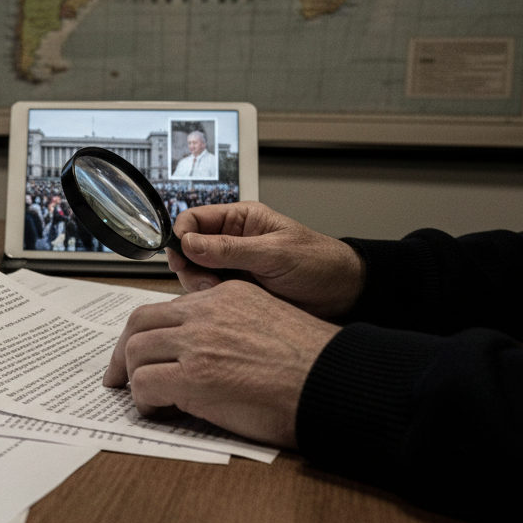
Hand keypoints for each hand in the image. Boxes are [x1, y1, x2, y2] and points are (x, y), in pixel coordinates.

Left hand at [105, 280, 339, 446]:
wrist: (335, 382)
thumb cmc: (312, 365)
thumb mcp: (268, 321)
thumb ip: (232, 325)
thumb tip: (205, 351)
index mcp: (226, 295)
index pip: (169, 307)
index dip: (149, 332)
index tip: (142, 349)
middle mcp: (207, 312)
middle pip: (141, 322)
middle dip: (124, 351)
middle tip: (120, 375)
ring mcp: (198, 342)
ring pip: (136, 351)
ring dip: (133, 377)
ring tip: (144, 398)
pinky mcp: (195, 376)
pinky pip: (146, 384)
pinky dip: (143, 400)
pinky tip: (157, 410)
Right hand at [168, 202, 363, 318]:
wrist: (342, 293)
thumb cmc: (318, 263)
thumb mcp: (274, 253)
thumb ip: (230, 249)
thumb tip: (190, 243)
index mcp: (241, 219)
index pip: (195, 219)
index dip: (181, 234)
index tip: (180, 255)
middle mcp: (232, 241)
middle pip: (189, 248)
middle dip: (190, 265)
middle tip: (205, 282)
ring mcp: (233, 266)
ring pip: (196, 273)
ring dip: (200, 284)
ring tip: (219, 293)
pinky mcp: (236, 290)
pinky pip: (210, 293)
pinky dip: (210, 299)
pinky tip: (225, 303)